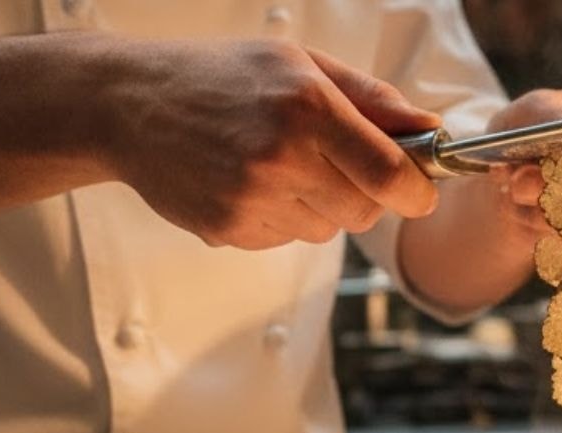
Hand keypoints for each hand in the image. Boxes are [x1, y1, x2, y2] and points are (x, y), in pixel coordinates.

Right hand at [102, 39, 439, 249]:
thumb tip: (431, 130)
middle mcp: (281, 157)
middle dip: (366, 196)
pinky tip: (250, 181)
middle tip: (338, 165)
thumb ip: (372, 100)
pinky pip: (287, 238)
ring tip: (280, 165)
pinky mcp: (229, 229)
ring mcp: (252, 198)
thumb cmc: (223, 76)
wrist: (131, 104)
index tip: (421, 190)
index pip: (388, 174)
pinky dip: (282, 217)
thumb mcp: (301, 65)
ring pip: (326, 229)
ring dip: (320, 206)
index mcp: (307, 107)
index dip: (416, 190)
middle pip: (364, 211)